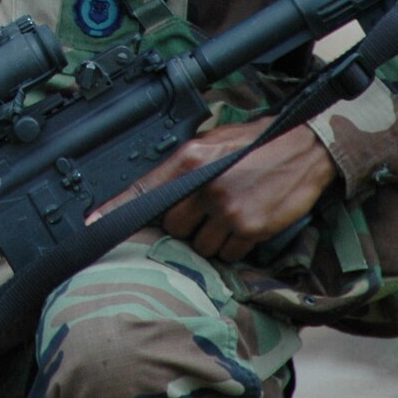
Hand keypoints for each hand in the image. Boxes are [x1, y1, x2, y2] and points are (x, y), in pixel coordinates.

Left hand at [91, 119, 337, 264]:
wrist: (305, 150)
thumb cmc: (258, 143)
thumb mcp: (214, 143)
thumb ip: (187, 166)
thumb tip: (163, 191)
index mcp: (189, 158)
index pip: (145, 188)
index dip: (116, 208)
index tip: (93, 222)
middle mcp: (202, 184)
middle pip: (172, 224)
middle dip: (185, 224)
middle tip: (205, 211)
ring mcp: (225, 209)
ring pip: (199, 245)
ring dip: (210, 238)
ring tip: (229, 216)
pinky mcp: (248, 228)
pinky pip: (227, 254)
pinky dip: (233, 247)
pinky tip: (246, 225)